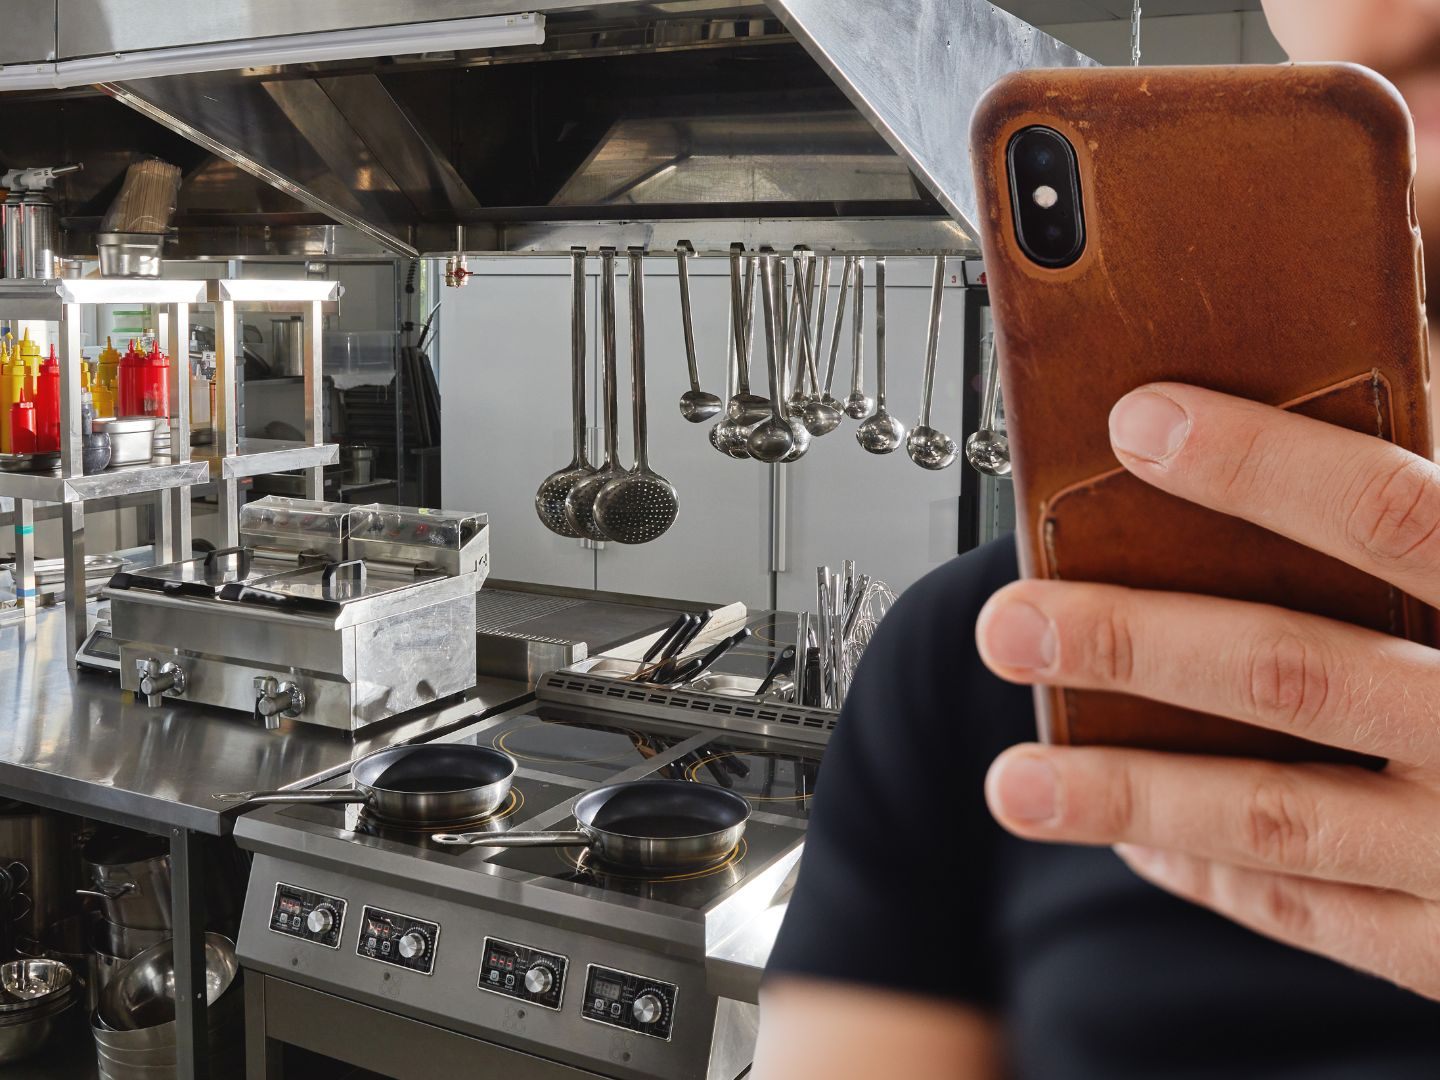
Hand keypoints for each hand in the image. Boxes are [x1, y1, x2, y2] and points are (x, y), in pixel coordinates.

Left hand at [976, 383, 1439, 1000]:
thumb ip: (1437, 493)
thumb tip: (1404, 278)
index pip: (1398, 512)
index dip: (1263, 465)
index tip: (1138, 421)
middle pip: (1296, 669)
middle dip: (1138, 645)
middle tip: (1014, 624)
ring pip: (1277, 813)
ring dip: (1131, 795)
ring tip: (1016, 784)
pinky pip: (1313, 911)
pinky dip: (1211, 871)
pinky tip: (1133, 839)